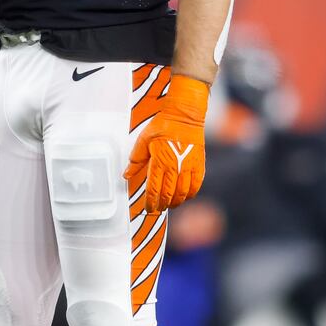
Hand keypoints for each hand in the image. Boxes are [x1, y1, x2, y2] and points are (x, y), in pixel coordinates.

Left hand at [127, 74, 208, 212]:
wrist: (185, 116)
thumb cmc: (163, 126)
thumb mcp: (143, 140)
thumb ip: (135, 160)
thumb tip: (126, 175)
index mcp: (159, 161)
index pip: (154, 190)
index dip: (150, 202)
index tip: (148, 208)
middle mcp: (175, 166)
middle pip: (168, 195)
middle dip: (162, 205)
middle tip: (158, 209)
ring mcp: (189, 167)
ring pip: (183, 193)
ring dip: (176, 202)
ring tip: (170, 205)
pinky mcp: (199, 164)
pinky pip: (196, 186)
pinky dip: (190, 194)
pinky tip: (185, 196)